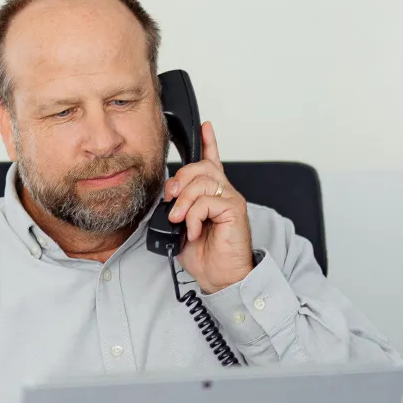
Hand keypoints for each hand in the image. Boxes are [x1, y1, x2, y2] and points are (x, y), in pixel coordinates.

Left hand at [163, 121, 253, 294]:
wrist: (219, 276)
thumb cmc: (204, 255)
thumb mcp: (182, 227)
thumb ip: (177, 208)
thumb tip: (167, 200)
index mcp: (212, 194)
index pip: (212, 161)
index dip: (209, 142)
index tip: (205, 126)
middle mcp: (224, 193)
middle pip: (200, 167)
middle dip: (179, 181)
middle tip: (171, 202)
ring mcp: (231, 200)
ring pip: (202, 182)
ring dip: (184, 201)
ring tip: (180, 220)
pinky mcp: (235, 210)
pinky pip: (207, 201)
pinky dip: (193, 216)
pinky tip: (193, 231)